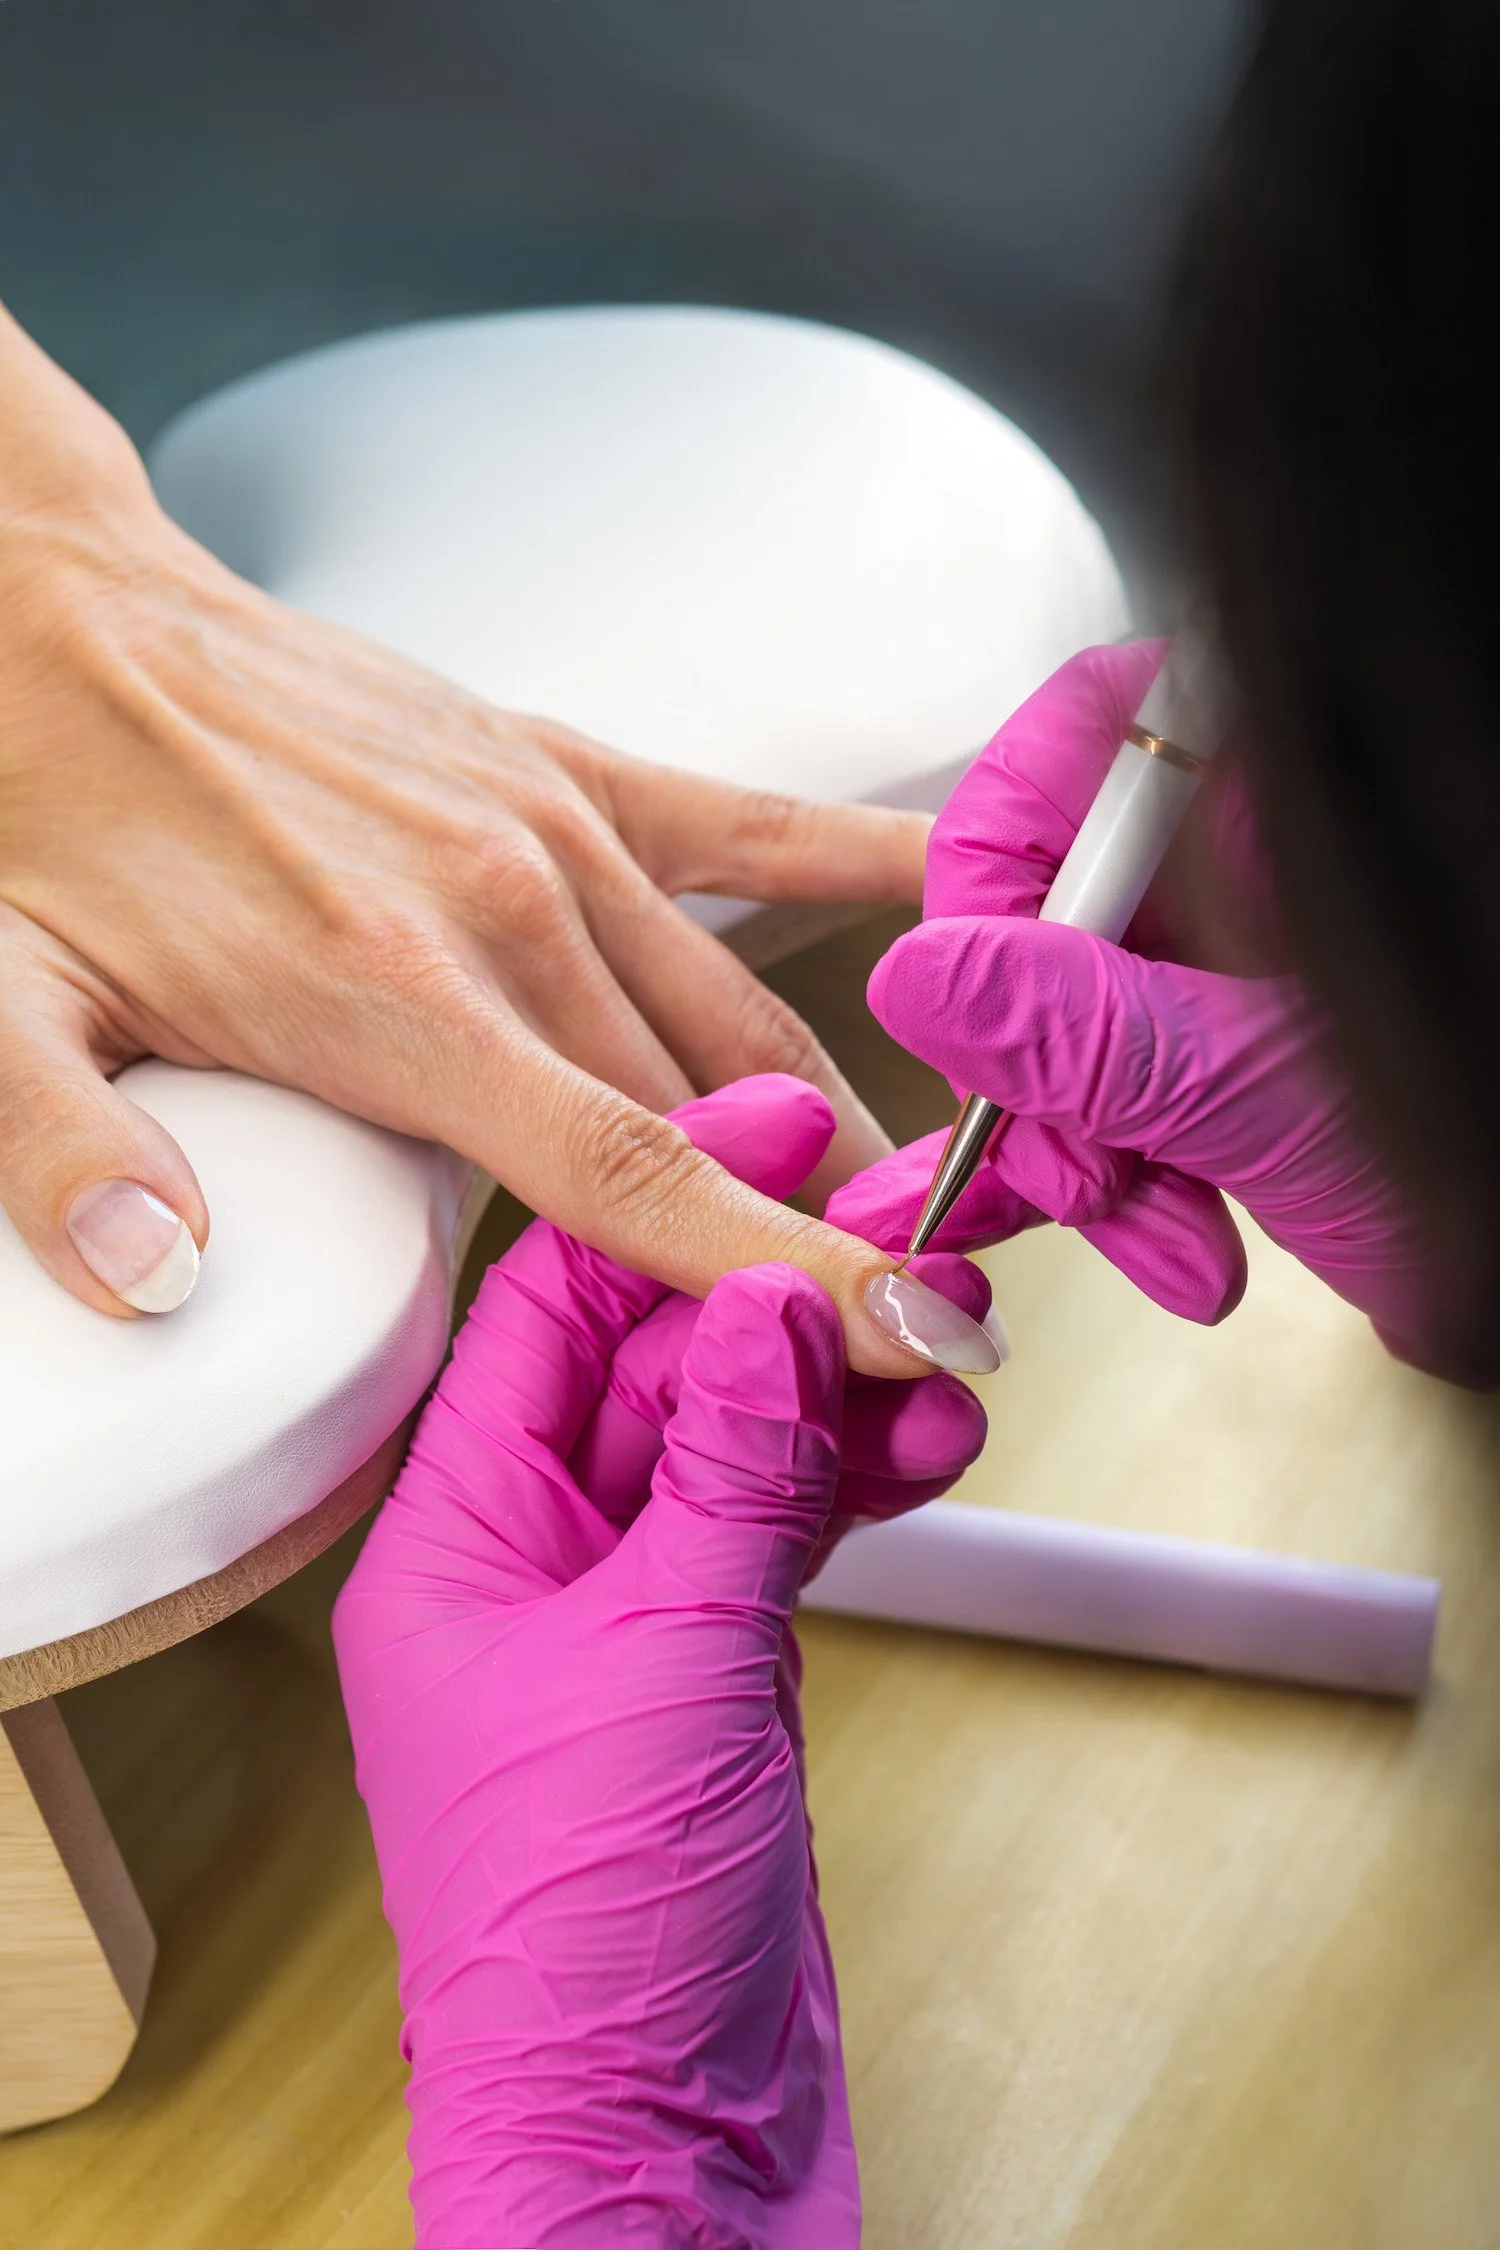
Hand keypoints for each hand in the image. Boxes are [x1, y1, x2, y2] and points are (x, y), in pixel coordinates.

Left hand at [0, 306, 932, 1370]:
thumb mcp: (3, 1000)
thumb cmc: (50, 817)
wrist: (57, 620)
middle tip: (902, 1330)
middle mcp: (515, 910)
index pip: (640, 1170)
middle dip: (830, 1232)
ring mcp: (560, 830)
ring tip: (922, 1217)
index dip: (792, 1268)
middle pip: (730, 1119)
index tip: (915, 1334)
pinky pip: (761, 828)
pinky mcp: (570, 767)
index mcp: (400, 994)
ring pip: (759, 1014)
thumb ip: (69, 1151)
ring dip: (852, 1124)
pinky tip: (970, 908)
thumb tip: (153, 1275)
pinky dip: (878, 874)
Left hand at [332, 1077, 986, 2248]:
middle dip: (784, 1291)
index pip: (550, 1308)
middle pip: (662, 1361)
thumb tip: (767, 1302)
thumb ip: (728, 1468)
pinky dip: (859, 1477)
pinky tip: (927, 1446)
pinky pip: (787, 1522)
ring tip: (945, 1351)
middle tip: (904, 1228)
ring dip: (845, 1385)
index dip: (661, 1194)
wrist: (652, 2144)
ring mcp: (633, 1609)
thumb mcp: (665, 1660)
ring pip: (743, 1438)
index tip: (772, 1116)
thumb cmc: (584, 1945)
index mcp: (454, 1536)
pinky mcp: (718, 1663)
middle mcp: (533, 1557)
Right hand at [836, 641, 1450, 1368]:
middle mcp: (1244, 847)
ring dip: (1085, 1145)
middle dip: (1040, 1069)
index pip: (1060, 758)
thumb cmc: (1482, 1134)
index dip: (989, 892)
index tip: (976, 1025)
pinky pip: (1113, 1079)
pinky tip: (1180, 1242)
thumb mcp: (1265, 1092)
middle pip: (1045, 903)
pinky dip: (1127, 1171)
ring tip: (1160, 1236)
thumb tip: (921, 978)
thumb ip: (1085, 1033)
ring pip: (1065, 1008)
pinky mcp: (1225, 1033)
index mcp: (1273, 792)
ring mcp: (1235, 940)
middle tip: (1083, 1176)